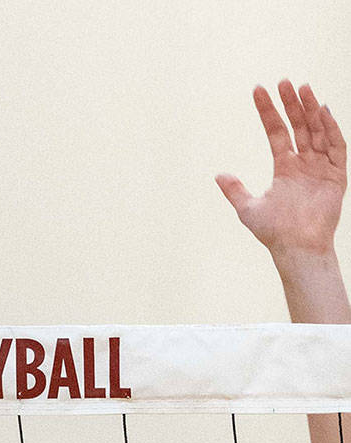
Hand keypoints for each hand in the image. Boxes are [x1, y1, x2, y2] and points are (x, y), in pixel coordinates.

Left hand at [216, 81, 345, 256]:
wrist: (296, 247)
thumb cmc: (273, 232)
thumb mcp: (248, 208)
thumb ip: (236, 190)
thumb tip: (219, 174)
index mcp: (285, 168)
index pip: (277, 132)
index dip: (269, 112)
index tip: (259, 91)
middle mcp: (304, 163)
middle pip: (299, 126)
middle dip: (292, 104)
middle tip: (283, 82)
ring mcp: (321, 167)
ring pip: (318, 131)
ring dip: (310, 110)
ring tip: (301, 88)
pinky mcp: (337, 175)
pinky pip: (336, 147)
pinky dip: (331, 129)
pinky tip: (323, 111)